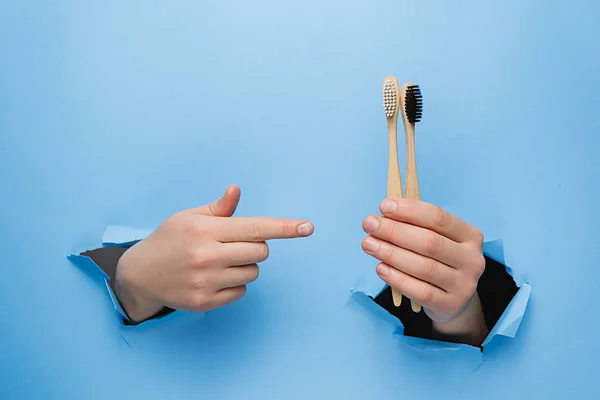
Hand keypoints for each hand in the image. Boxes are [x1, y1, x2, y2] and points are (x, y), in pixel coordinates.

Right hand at [115, 185, 313, 321]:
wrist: (139, 274)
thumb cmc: (169, 239)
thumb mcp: (188, 217)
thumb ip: (218, 209)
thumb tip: (236, 190)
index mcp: (205, 230)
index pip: (255, 227)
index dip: (284, 227)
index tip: (307, 227)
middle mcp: (207, 256)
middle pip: (261, 252)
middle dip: (256, 246)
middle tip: (234, 244)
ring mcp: (207, 282)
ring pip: (253, 272)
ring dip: (245, 265)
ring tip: (220, 261)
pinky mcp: (206, 302)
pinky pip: (241, 292)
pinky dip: (234, 284)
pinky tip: (213, 278)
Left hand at [361, 198, 487, 343]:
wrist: (453, 300)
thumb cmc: (438, 261)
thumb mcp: (436, 239)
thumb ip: (415, 226)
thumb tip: (384, 214)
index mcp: (470, 236)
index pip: (439, 218)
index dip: (410, 210)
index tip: (384, 206)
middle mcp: (472, 260)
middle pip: (430, 242)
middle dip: (395, 231)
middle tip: (369, 224)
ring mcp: (463, 285)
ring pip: (423, 267)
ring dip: (391, 253)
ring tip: (368, 244)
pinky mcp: (450, 305)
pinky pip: (420, 291)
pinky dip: (397, 279)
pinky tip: (380, 268)